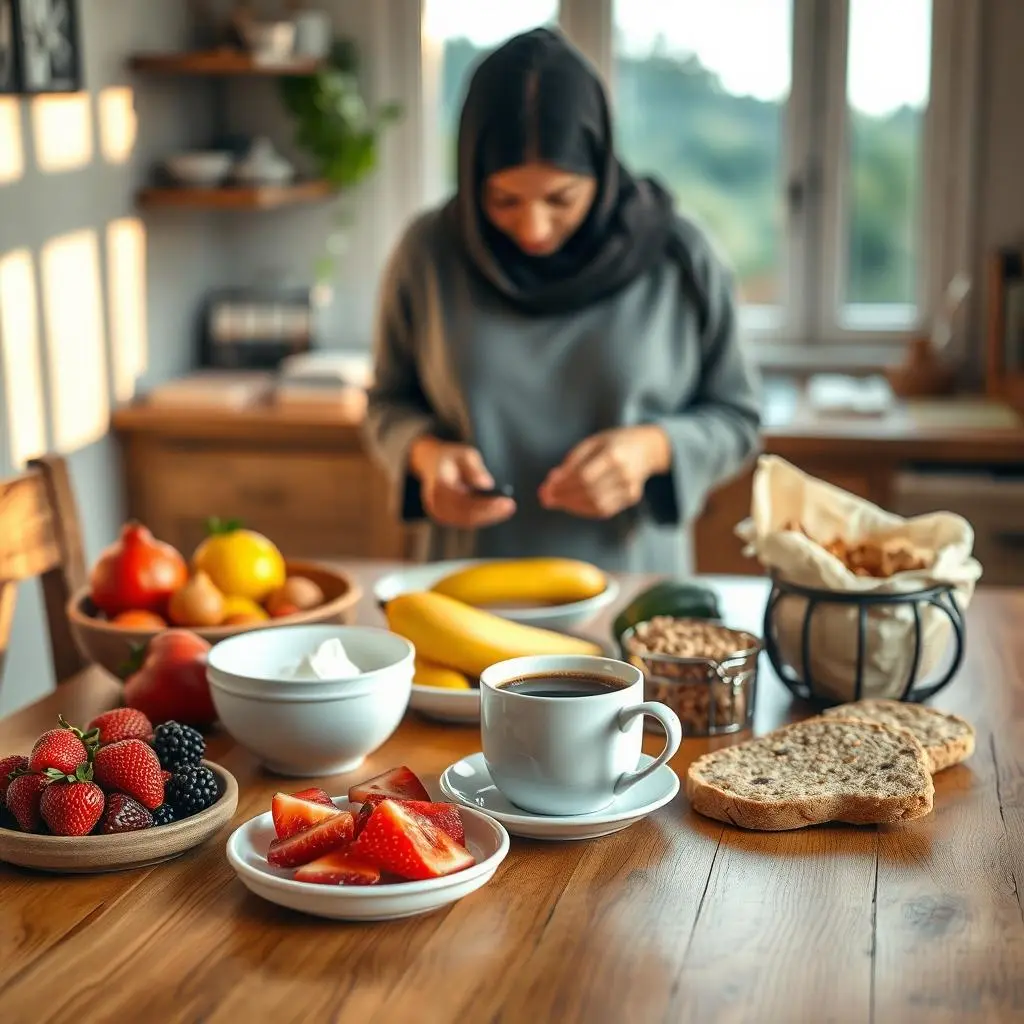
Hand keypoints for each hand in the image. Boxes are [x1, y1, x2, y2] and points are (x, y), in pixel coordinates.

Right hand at [409, 437, 515, 528]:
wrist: (431, 462)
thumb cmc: (452, 458)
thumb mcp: (464, 454)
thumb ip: (474, 469)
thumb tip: (486, 485)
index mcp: (438, 484)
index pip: (463, 501)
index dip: (486, 505)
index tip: (507, 501)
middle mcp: (434, 502)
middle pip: (466, 514)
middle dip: (490, 512)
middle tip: (511, 506)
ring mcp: (437, 511)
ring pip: (466, 520)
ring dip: (489, 516)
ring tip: (508, 507)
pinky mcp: (443, 516)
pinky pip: (465, 520)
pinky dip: (482, 516)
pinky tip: (498, 510)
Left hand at [538, 425, 671, 519]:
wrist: (648, 448)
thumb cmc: (614, 442)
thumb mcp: (592, 442)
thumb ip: (572, 461)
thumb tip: (552, 482)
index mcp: (614, 454)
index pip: (583, 476)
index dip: (562, 485)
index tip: (545, 489)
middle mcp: (624, 474)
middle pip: (589, 492)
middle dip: (563, 498)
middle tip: (546, 498)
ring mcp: (630, 488)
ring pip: (596, 505)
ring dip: (572, 506)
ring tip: (556, 501)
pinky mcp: (631, 498)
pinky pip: (604, 511)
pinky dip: (584, 510)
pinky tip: (572, 505)